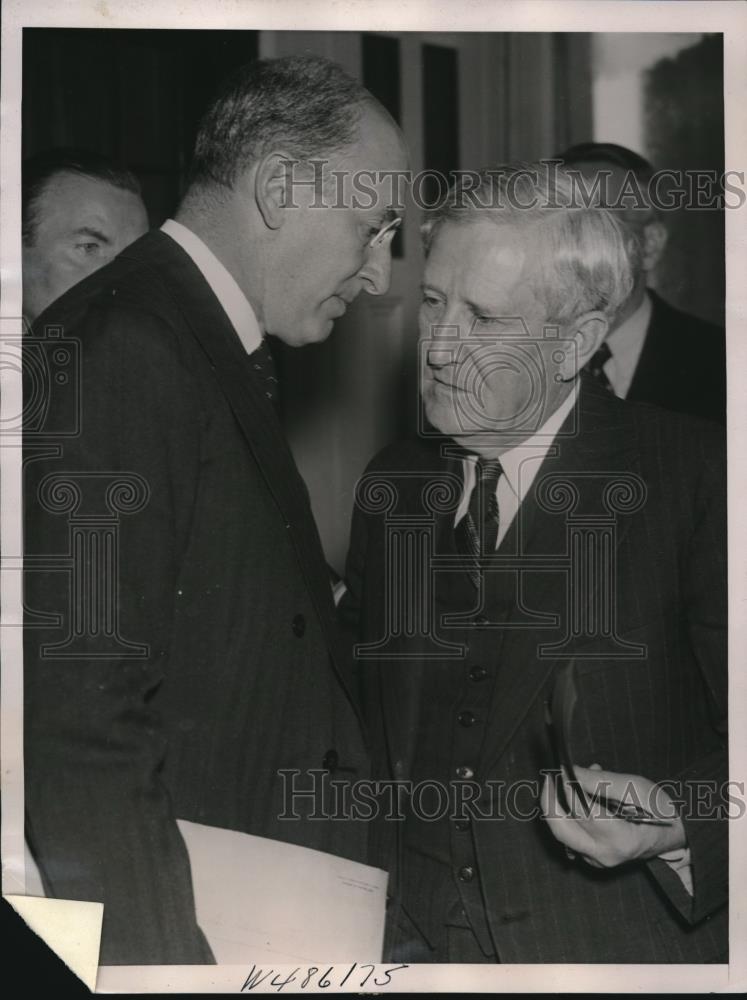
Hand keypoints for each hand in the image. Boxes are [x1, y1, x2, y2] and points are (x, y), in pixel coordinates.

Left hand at [540, 763, 685, 867]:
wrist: (673, 836)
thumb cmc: (659, 809)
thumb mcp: (637, 787)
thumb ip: (602, 780)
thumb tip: (571, 771)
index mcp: (621, 838)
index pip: (582, 812)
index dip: (566, 788)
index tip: (559, 768)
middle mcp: (605, 855)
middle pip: (561, 829)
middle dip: (549, 800)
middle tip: (549, 776)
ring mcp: (597, 861)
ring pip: (561, 833)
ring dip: (558, 804)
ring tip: (567, 781)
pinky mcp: (592, 859)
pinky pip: (570, 835)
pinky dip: (567, 814)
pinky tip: (577, 796)